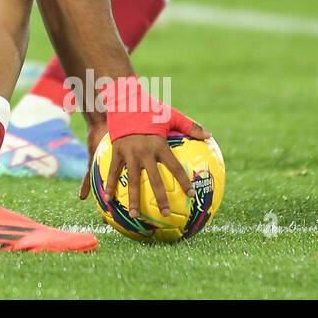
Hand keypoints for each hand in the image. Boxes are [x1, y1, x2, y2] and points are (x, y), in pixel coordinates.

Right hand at [81, 119, 210, 217]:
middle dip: (160, 198)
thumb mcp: (171, 115)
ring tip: (134, 216)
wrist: (125, 102)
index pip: (175, 167)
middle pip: (154, 180)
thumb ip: (190, 126)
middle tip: (165, 214)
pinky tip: (108, 199)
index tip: (191, 194)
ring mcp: (129, 154)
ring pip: (131, 181)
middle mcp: (145, 152)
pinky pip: (113, 172)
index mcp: (160, 145)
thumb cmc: (150, 109)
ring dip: (133, 200)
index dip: (184, 181)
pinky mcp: (117, 152)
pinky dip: (109, 185)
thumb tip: (209, 136)